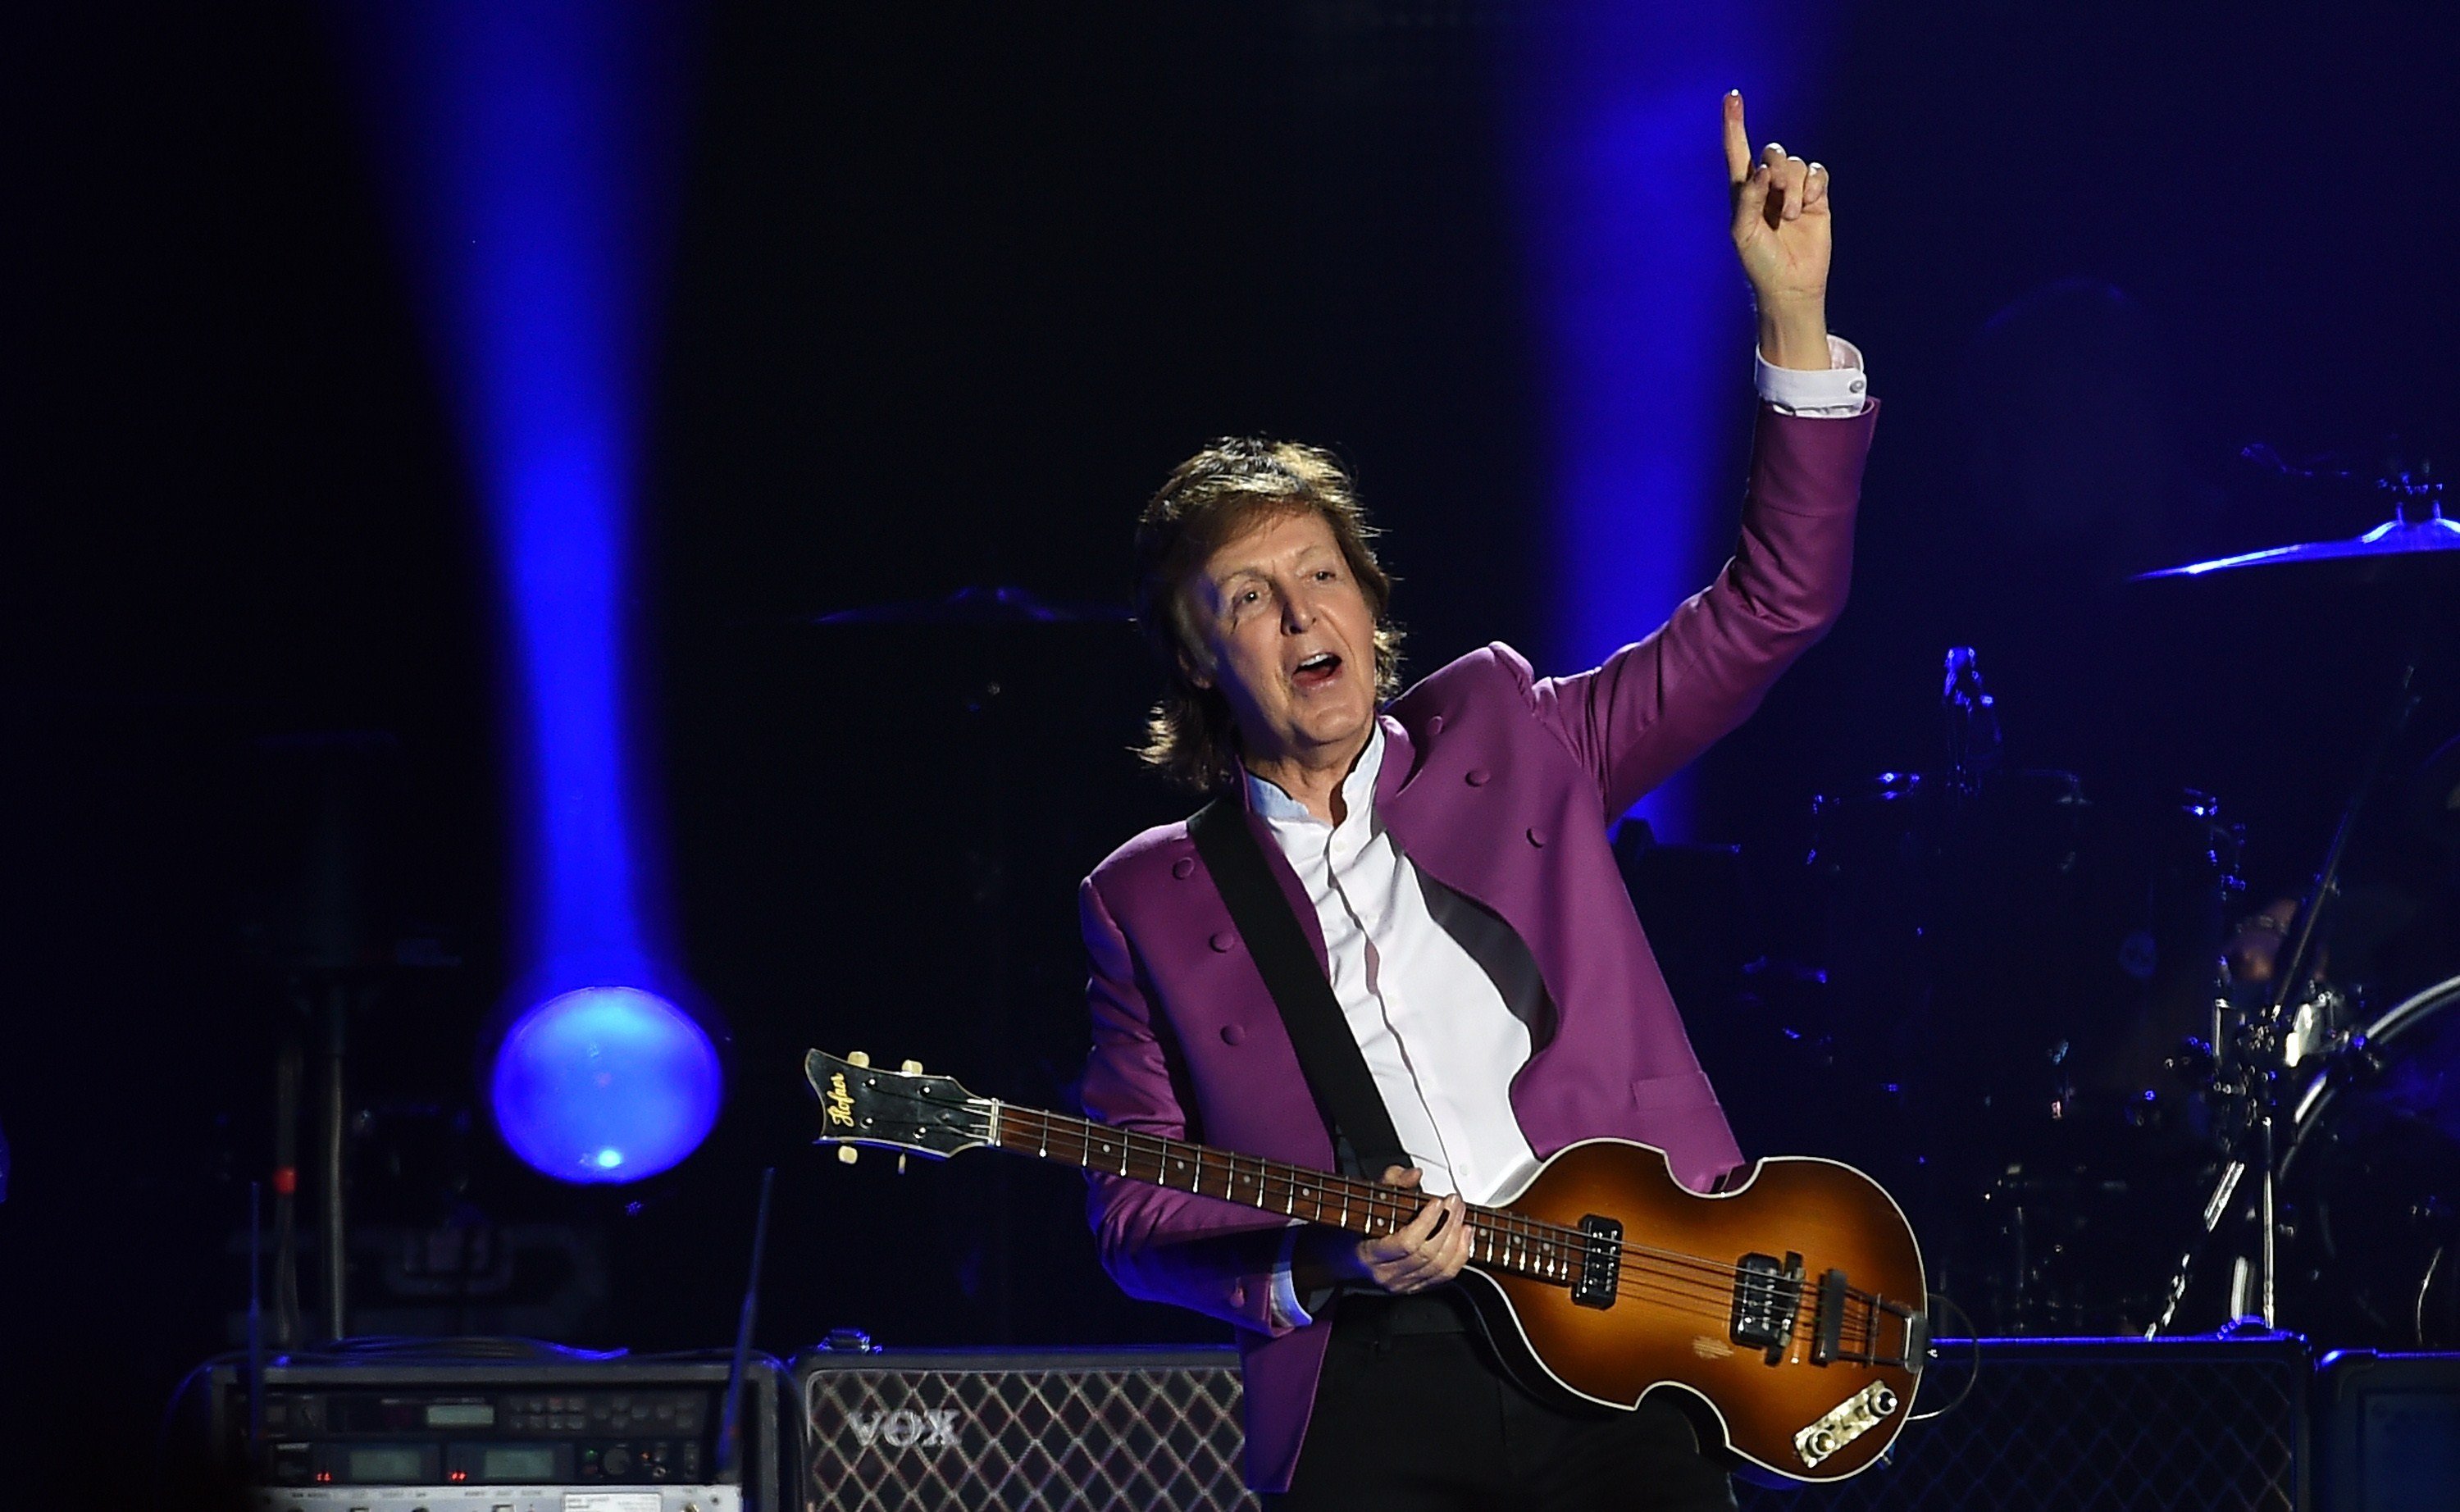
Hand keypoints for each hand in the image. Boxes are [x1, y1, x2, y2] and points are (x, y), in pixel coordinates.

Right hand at [1298, 1165, 1472, 1295]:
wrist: (1344, 1258)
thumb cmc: (1355, 1227)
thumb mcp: (1368, 1199)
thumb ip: (1391, 1182)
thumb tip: (1414, 1175)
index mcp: (1370, 1254)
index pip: (1406, 1243)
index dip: (1427, 1223)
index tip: (1437, 1202)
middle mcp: (1386, 1275)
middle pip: (1427, 1255)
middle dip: (1448, 1225)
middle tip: (1455, 1202)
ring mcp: (1402, 1285)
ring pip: (1439, 1268)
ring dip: (1457, 1240)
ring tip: (1461, 1216)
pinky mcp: (1415, 1288)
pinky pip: (1445, 1277)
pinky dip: (1460, 1256)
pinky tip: (1464, 1236)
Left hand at [1723, 90, 1830, 369]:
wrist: (1791, 285)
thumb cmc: (1759, 262)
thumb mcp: (1743, 232)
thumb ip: (1749, 198)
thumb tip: (1764, 170)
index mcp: (1744, 191)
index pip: (1738, 150)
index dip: (1734, 123)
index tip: (1732, 96)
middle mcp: (1768, 185)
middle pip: (1774, 151)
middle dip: (1777, 170)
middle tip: (1777, 203)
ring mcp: (1794, 190)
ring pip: (1798, 164)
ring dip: (1795, 189)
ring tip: (1791, 218)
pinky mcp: (1817, 198)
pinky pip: (1818, 173)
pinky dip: (1814, 187)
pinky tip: (1809, 207)